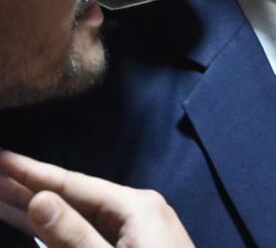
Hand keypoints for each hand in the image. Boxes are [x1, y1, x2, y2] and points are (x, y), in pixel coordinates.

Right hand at [0, 150, 194, 247]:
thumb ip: (73, 235)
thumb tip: (39, 199)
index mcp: (136, 205)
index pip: (73, 183)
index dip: (31, 172)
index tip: (0, 158)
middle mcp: (139, 209)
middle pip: (73, 195)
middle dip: (29, 187)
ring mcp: (140, 229)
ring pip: (80, 214)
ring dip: (40, 209)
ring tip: (0, 197)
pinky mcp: (139, 247)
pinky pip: (92, 231)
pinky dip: (62, 230)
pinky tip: (40, 225)